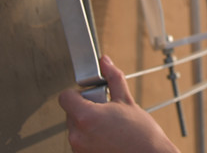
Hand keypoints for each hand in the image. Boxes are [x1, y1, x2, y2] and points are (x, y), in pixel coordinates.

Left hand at [59, 55, 179, 152]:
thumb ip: (113, 78)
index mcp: (86, 117)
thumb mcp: (127, 100)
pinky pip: (81, 142)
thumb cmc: (141, 133)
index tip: (88, 95)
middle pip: (71, 113)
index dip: (76, 93)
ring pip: (76, 129)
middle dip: (86, 109)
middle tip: (106, 112)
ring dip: (88, 125)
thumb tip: (105, 62)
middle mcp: (78, 135)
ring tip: (110, 128)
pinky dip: (91, 139)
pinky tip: (108, 138)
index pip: (65, 97)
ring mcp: (79, 149)